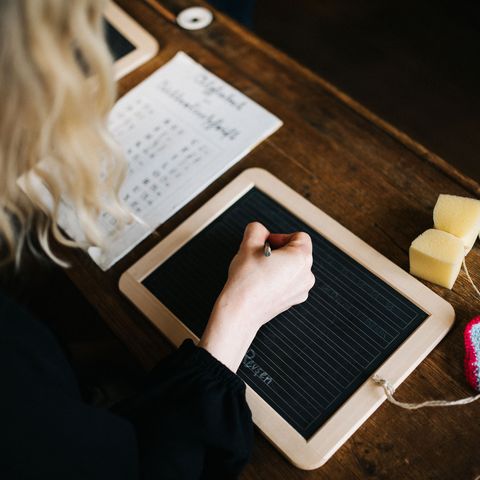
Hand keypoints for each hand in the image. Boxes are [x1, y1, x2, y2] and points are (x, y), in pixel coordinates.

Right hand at [199, 222, 314, 370]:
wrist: (241, 311)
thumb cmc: (246, 280)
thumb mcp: (248, 244)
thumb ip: (256, 229)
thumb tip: (260, 231)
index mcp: (301, 258)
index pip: (299, 236)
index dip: (279, 237)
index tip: (265, 245)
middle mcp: (307, 275)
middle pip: (297, 252)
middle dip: (278, 251)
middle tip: (259, 257)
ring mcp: (302, 290)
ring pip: (292, 268)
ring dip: (279, 265)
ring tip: (260, 271)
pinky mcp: (294, 301)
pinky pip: (289, 282)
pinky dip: (279, 280)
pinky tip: (263, 283)